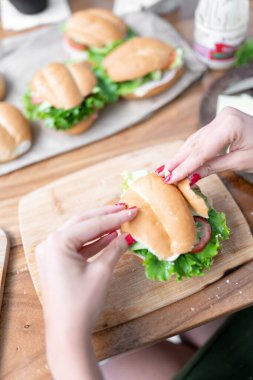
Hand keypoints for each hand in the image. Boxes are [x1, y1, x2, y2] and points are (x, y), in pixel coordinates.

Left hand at [35, 204, 136, 379]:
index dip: (115, 217)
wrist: (67, 334)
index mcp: (58, 242)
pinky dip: (93, 242)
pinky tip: (110, 237)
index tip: (132, 210)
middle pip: (83, 223)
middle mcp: (51, 243)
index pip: (91, 224)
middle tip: (126, 209)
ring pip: (80, 233)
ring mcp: (52, 253)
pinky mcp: (57, 262)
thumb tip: (127, 235)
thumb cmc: (81, 304)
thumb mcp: (101, 272)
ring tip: (121, 221)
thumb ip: (114, 249)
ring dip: (100, 228)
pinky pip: (77, 246)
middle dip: (106, 216)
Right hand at [155, 107, 252, 183]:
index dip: (184, 167)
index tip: (169, 178)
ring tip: (165, 168)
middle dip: (178, 160)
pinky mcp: (221, 121)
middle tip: (160, 173)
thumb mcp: (240, 162)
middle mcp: (222, 117)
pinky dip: (191, 150)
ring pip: (196, 140)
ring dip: (181, 155)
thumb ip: (212, 167)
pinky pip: (202, 138)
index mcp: (229, 125)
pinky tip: (179, 159)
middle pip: (195, 144)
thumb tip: (189, 178)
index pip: (201, 151)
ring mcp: (221, 117)